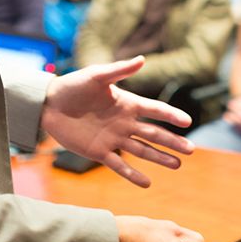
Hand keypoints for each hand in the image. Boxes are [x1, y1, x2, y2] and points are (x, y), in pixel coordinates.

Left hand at [41, 56, 194, 187]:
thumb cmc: (73, 85)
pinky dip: (132, 174)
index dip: (170, 115)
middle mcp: (123, 122)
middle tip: (191, 150)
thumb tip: (142, 59)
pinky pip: (119, 166)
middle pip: (153, 133)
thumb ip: (119, 70)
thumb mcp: (96, 75)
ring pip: (142, 150)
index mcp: (126, 103)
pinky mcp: (99, 152)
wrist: (49, 104)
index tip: (187, 122)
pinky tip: (148, 182)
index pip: (153, 110)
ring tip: (177, 165)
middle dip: (172, 142)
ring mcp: (113, 138)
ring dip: (159, 158)